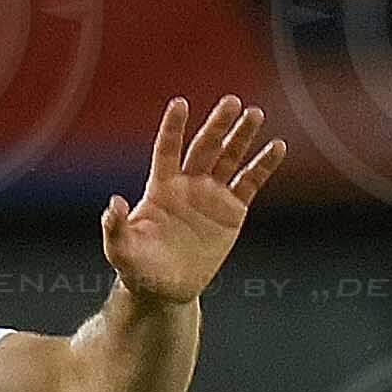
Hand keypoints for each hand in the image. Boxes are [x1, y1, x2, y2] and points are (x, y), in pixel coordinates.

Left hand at [100, 96, 286, 307]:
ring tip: (255, 114)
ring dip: (242, 136)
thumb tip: (114, 203)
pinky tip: (277, 146)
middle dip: (218, 125)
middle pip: (205, 146)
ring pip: (229, 157)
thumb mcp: (121, 249)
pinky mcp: (233, 210)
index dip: (173, 127)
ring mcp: (212, 195)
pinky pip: (250, 182)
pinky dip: (263, 165)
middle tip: (232, 102)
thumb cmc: (138, 267)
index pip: (167, 149)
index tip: (180, 104)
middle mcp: (188, 184)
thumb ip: (115, 226)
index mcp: (160, 187)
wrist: (165, 289)